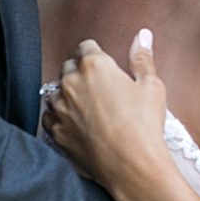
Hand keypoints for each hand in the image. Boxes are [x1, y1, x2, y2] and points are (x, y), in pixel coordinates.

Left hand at [41, 31, 169, 195]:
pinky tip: (74, 123)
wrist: (131, 165)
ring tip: (87, 108)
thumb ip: (142, 57)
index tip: (104, 66)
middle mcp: (71, 83)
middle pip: (68, 67)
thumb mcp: (151, 86)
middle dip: (81, 72)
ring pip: (55, 92)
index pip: (87, 47)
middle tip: (99, 88)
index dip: (97, 55)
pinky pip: (49, 117)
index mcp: (94, 66)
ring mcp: (60, 108)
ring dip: (67, 95)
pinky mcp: (56, 131)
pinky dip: (58, 117)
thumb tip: (142, 35)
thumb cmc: (144, 124)